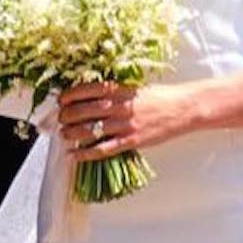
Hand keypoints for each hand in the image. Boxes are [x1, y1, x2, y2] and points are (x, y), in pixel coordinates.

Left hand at [55, 81, 198, 160]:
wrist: (182, 108)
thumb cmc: (160, 96)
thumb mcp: (135, 86)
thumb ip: (115, 91)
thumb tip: (92, 95)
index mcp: (119, 89)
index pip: (86, 90)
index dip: (69, 96)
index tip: (61, 100)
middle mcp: (118, 106)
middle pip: (83, 111)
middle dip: (66, 116)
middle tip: (60, 119)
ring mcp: (124, 124)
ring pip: (89, 130)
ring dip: (71, 133)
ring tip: (63, 135)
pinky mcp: (131, 140)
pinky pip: (103, 149)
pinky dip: (85, 152)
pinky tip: (75, 155)